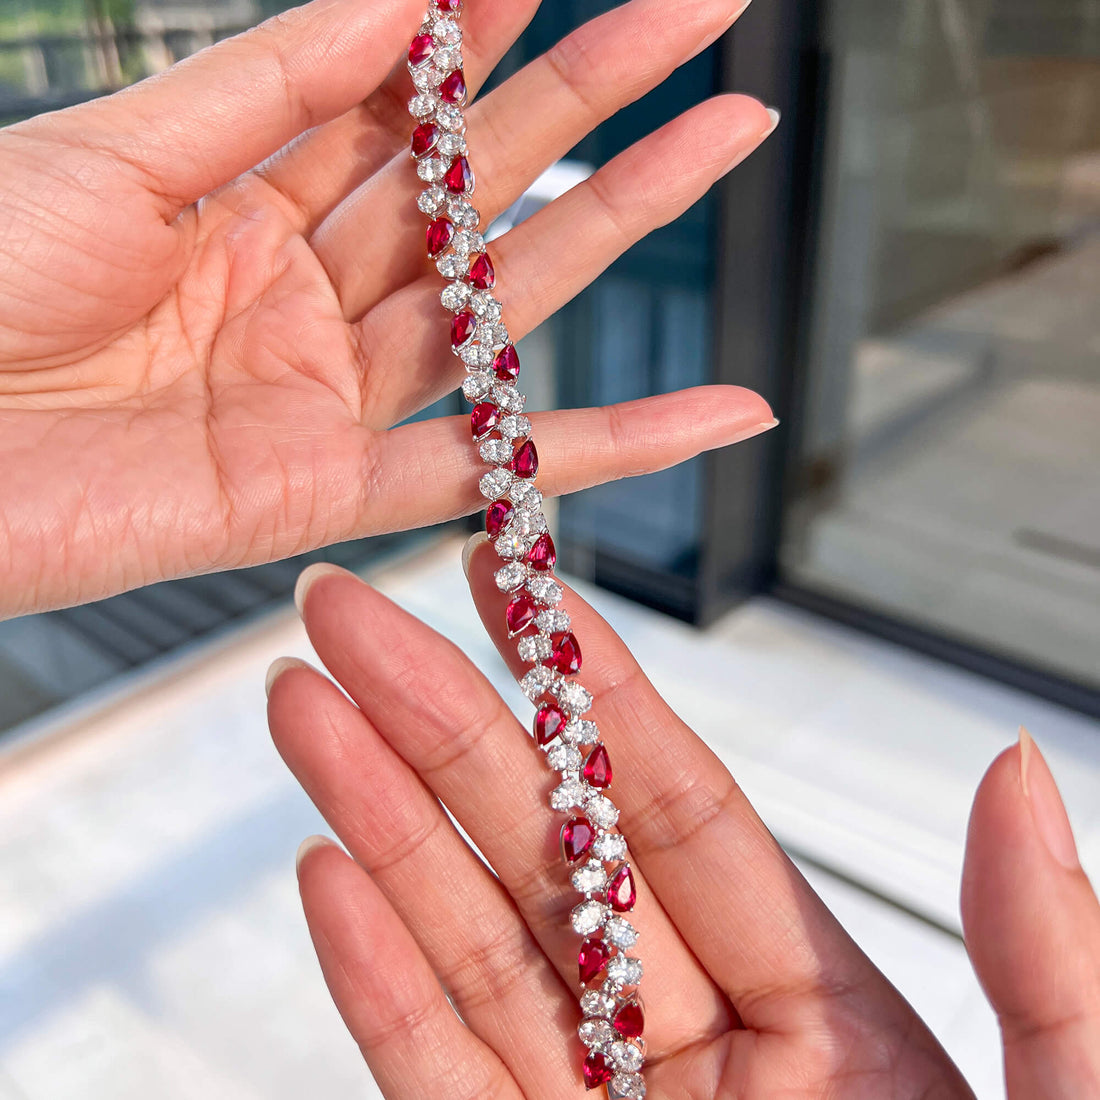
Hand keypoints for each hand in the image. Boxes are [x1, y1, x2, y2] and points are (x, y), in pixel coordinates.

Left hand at [0, 0, 774, 616]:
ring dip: (619, 223)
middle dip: (592, 98)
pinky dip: (609, 448)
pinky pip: (487, 470)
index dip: (487, 29)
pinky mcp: (327, 497)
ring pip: (503, 309)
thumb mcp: (120, 154)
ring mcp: (324, 400)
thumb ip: (272, 87)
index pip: (399, 105)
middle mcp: (301, 302)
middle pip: (477, 192)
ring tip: (724, 137)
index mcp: (240, 206)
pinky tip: (712, 413)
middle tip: (699, 14)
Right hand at [265, 544, 1099, 1097]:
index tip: (526, 590)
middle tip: (353, 622)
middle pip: (547, 855)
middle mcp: (694, 1056)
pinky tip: (327, 871)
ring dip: (377, 820)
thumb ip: (1042, 954)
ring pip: (470, 948)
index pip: (681, 814)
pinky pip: (437, 1085)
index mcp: (826, 1017)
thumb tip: (1012, 768)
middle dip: (443, 724)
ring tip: (307, 708)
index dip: (595, 694)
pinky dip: (373, 983)